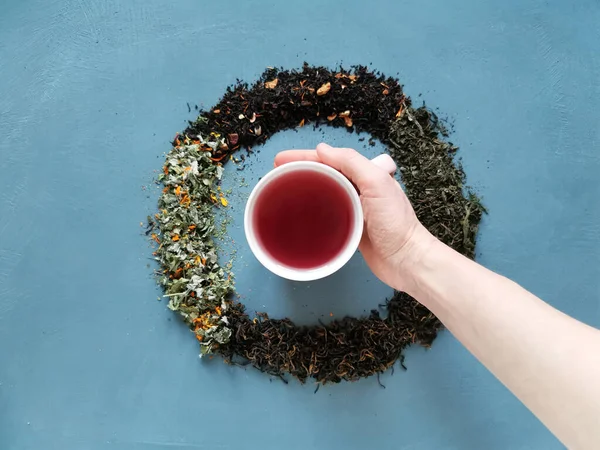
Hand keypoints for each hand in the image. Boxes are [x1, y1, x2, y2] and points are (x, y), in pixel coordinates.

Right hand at [274, 143, 433, 291]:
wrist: (406, 259)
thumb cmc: (395, 222)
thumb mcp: (376, 183)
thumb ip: (351, 162)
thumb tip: (322, 149)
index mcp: (366, 174)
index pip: (329, 159)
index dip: (304, 157)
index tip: (280, 159)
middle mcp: (360, 189)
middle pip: (324, 174)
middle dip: (300, 171)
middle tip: (276, 173)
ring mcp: (355, 209)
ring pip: (324, 193)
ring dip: (305, 189)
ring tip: (283, 190)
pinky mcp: (351, 228)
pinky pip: (328, 214)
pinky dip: (313, 211)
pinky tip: (301, 215)